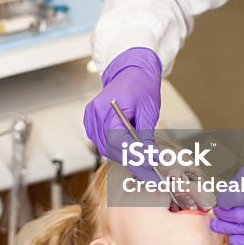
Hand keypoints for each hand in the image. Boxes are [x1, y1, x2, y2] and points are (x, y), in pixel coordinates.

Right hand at [83, 48, 161, 171]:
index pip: (118, 139)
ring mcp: (91, 117)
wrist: (130, 71)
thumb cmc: (140, 85)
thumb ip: (146, 135)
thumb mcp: (148, 110)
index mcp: (109, 106)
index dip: (135, 155)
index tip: (152, 165)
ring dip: (124, 158)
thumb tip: (151, 156)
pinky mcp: (91, 121)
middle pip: (111, 147)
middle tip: (152, 173)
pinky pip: (102, 142)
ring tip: (145, 168)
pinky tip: (131, 155)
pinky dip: (116, 150)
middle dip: (132, 161)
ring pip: (105, 148)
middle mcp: (96, 112)